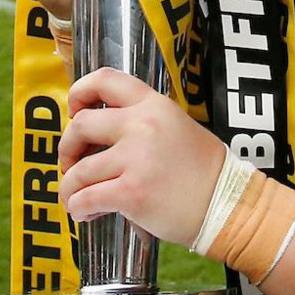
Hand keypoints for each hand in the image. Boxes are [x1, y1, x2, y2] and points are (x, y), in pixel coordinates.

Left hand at [59, 68, 226, 245]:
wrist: (227, 205)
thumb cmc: (205, 172)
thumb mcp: (178, 127)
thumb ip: (144, 122)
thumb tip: (103, 135)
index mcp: (154, 105)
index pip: (105, 80)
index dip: (79, 92)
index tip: (74, 111)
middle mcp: (142, 126)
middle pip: (80, 126)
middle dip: (66, 148)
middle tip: (71, 164)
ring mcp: (136, 159)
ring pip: (78, 170)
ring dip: (70, 188)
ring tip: (76, 199)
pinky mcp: (131, 192)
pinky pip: (86, 199)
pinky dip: (78, 209)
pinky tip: (86, 213)